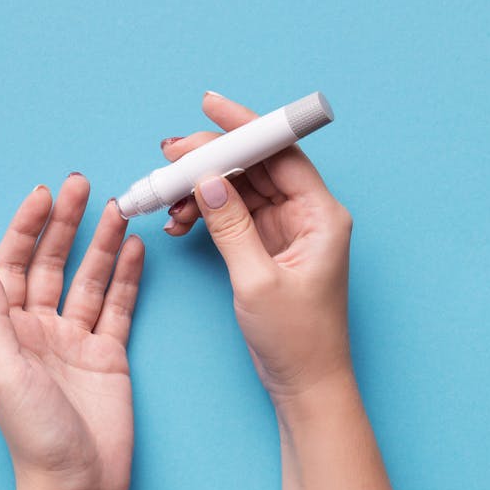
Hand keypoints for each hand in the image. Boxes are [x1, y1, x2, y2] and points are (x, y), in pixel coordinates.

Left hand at [0, 173, 143, 489]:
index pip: (13, 265)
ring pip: (89, 279)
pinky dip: (127, 277)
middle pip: (51, 263)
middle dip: (64, 224)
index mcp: (8, 331)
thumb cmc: (34, 435)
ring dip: (101, 243)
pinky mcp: (109, 355)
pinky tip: (134, 249)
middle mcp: (40, 329)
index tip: (43, 195)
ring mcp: (75, 341)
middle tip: (81, 184)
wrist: (77, 485)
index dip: (25, 228)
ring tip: (117, 208)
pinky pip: (118, 306)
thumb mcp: (3, 372)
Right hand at [161, 92, 353, 403]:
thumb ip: (231, 227)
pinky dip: (203, 213)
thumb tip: (207, 182)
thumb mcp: (257, 280)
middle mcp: (307, 214)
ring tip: (167, 200)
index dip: (244, 126)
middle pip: (254, 165)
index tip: (209, 107)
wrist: (304, 382)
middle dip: (209, 158)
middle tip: (169, 156)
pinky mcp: (266, 245)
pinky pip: (230, 214)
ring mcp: (286, 229)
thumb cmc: (297, 338)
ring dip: (199, 188)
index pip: (280, 153)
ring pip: (237, 188)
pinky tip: (179, 222)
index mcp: (321, 215)